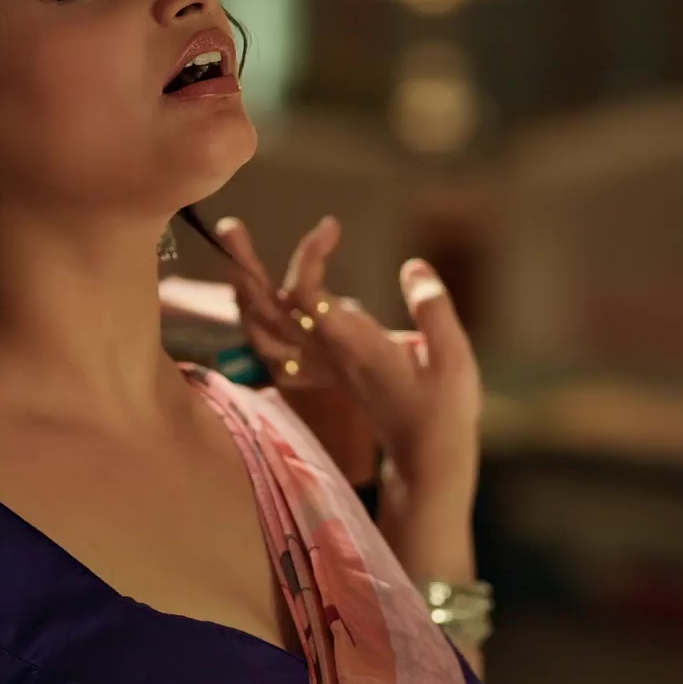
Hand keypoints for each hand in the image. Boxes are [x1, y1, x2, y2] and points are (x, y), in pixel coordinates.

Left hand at [214, 215, 482, 506]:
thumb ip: (434, 310)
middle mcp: (329, 355)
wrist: (427, 457)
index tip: (331, 226)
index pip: (307, 295)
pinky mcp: (327, 374)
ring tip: (236, 256)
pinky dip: (258, 326)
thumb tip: (413, 266)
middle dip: (246, 266)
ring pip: (264, 330)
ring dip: (245, 293)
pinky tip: (255, 306)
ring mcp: (323, 367)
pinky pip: (276, 351)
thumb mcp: (454, 359)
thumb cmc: (445, 408)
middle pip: (269, 309)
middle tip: (228, 227)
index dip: (308, 256)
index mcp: (354, 345)